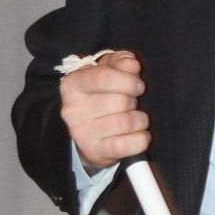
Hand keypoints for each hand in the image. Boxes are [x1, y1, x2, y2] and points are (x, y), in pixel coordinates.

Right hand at [60, 49, 148, 171]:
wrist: (88, 134)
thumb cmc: (100, 97)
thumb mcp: (106, 72)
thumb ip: (119, 62)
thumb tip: (131, 64)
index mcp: (73, 84)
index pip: (103, 76)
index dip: (128, 80)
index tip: (138, 85)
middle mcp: (73, 109)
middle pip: (120, 100)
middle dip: (133, 101)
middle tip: (130, 104)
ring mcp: (83, 133)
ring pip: (127, 122)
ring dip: (140, 119)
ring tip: (134, 118)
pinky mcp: (96, 151)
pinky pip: (129, 144)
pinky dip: (141, 139)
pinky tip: (138, 134)